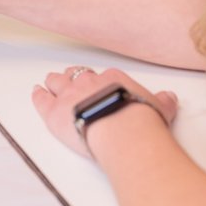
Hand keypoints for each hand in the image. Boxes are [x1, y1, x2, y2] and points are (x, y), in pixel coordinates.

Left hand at [31, 66, 178, 158]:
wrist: (123, 130)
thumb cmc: (142, 121)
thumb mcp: (160, 108)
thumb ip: (162, 101)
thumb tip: (168, 97)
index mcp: (112, 79)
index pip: (101, 77)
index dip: (97, 81)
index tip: (97, 86)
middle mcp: (89, 83)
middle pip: (76, 75)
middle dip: (72, 78)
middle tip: (70, 82)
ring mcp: (70, 95)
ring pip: (57, 82)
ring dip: (54, 82)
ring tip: (50, 82)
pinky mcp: (55, 112)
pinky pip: (42, 99)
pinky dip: (38, 95)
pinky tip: (37, 92)